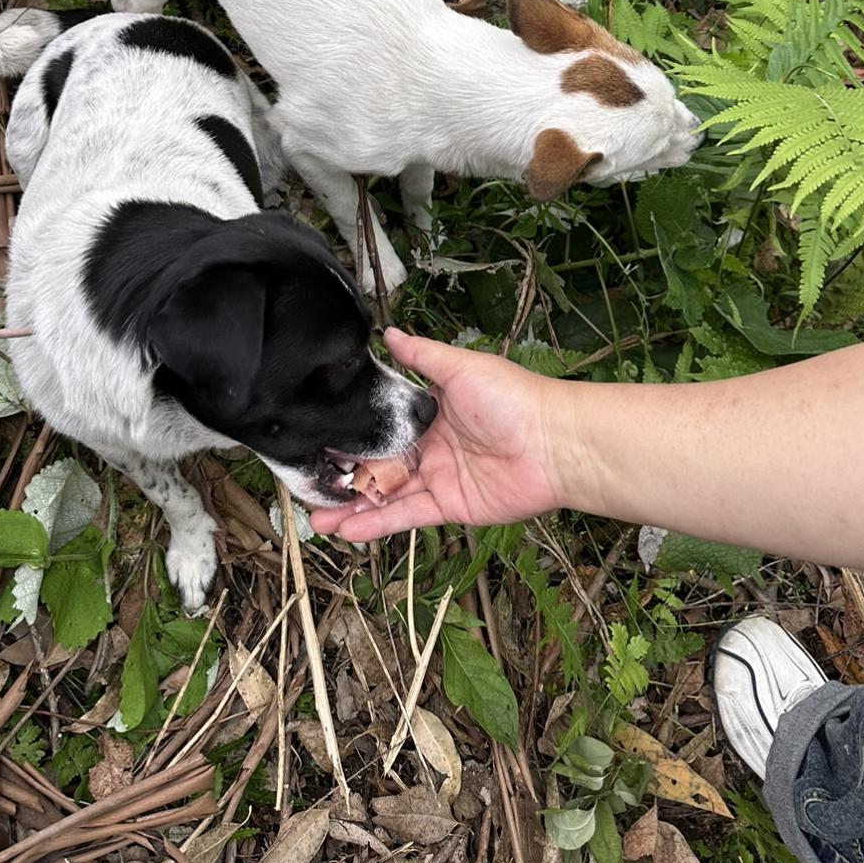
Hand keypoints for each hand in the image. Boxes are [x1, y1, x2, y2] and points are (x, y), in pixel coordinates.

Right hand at [310, 328, 570, 539]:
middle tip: (308, 485)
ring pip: (387, 494)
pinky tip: (349, 530)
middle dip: (345, 476)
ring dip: (354, 507)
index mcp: (431, 411)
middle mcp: (431, 445)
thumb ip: (422, 356)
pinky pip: (407, 516)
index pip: (383, 424)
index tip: (320, 438)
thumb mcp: (461, 368)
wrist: (555, 443)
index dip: (354, 432)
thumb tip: (389, 332)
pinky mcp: (450, 506)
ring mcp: (439, 478)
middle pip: (380, 463)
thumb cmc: (514, 398)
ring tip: (317, 518)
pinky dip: (378, 524)